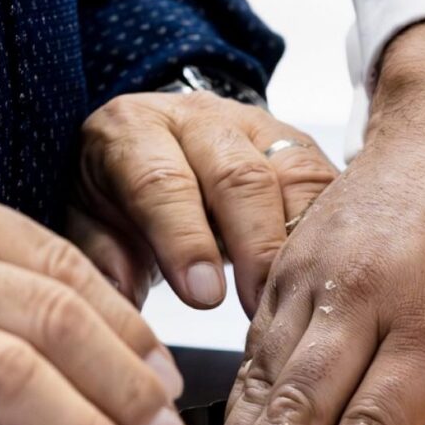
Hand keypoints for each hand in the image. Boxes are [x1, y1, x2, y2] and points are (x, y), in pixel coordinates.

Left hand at [77, 91, 336, 313]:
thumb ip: (102, 256)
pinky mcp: (302, 149)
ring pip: (296, 178)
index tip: (204, 298)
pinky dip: (334, 234)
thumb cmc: (120, 193)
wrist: (162, 148)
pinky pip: (329, 188)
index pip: (163, 182)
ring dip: (304, 245)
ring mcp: (261, 128)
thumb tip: (121, 298)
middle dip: (254, 247)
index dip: (185, 242)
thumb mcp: (90, 220)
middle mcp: (203, 118)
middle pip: (240, 178)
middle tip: (260, 306)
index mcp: (135, 129)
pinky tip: (334, 274)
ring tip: (305, 299)